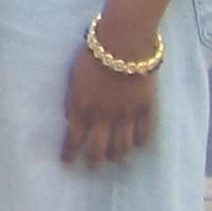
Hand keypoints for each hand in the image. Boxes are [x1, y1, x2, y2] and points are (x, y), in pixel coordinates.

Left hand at [61, 38, 157, 169]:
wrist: (123, 43)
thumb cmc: (93, 54)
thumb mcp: (73, 77)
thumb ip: (73, 100)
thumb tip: (71, 118)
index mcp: (81, 108)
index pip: (72, 139)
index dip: (69, 153)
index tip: (67, 162)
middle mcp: (102, 117)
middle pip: (98, 149)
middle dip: (94, 161)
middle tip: (92, 167)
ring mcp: (125, 115)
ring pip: (121, 147)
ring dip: (116, 155)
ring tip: (114, 158)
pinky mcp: (145, 109)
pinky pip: (143, 134)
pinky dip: (139, 142)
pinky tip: (136, 144)